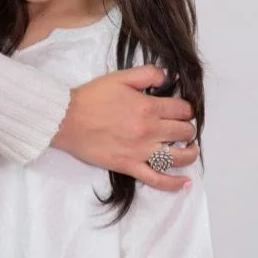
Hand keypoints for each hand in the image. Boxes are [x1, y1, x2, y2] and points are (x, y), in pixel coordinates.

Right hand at [51, 67, 197, 191]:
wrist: (68, 119)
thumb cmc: (92, 97)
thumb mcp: (120, 77)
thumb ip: (147, 74)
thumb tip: (169, 76)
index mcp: (148, 107)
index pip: (182, 109)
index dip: (186, 108)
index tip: (181, 110)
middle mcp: (149, 131)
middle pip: (184, 132)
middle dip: (187, 127)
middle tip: (182, 126)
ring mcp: (141, 151)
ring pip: (178, 157)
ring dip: (190, 152)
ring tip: (189, 148)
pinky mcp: (130, 167)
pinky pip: (158, 180)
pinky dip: (175, 183)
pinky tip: (185, 182)